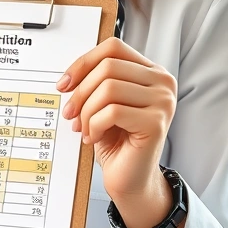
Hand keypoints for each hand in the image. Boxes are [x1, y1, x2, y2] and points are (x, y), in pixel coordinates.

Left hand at [57, 37, 176, 210]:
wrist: (130, 178)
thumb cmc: (116, 141)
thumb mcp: (102, 105)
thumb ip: (96, 83)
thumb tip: (70, 76)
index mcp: (150, 72)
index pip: (113, 48)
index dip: (83, 63)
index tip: (64, 84)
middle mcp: (162, 82)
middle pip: (108, 67)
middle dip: (80, 92)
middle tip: (70, 115)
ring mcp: (163, 101)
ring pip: (108, 88)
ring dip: (86, 112)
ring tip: (84, 129)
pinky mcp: (156, 122)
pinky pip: (112, 112)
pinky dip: (94, 126)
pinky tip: (94, 138)